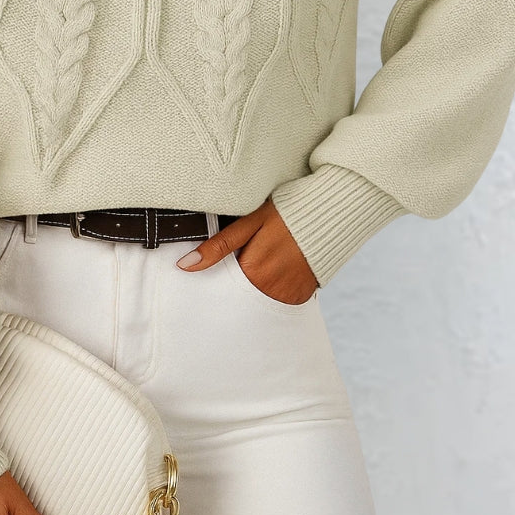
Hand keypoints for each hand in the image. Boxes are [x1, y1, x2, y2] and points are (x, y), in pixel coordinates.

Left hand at [175, 196, 317, 303]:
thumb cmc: (286, 213)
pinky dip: (273, 289)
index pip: (221, 288)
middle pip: (239, 298)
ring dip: (254, 288)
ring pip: (257, 301)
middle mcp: (269, 291)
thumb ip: (217, 247)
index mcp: (252, 273)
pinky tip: (277, 269)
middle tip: (245, 260)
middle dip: (235, 285)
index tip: (221, 268)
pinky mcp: (300, 298)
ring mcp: (287, 297)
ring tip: (263, 262)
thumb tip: (185, 266)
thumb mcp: (249, 223)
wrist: (330, 214)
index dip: (218, 277)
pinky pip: (278, 301)